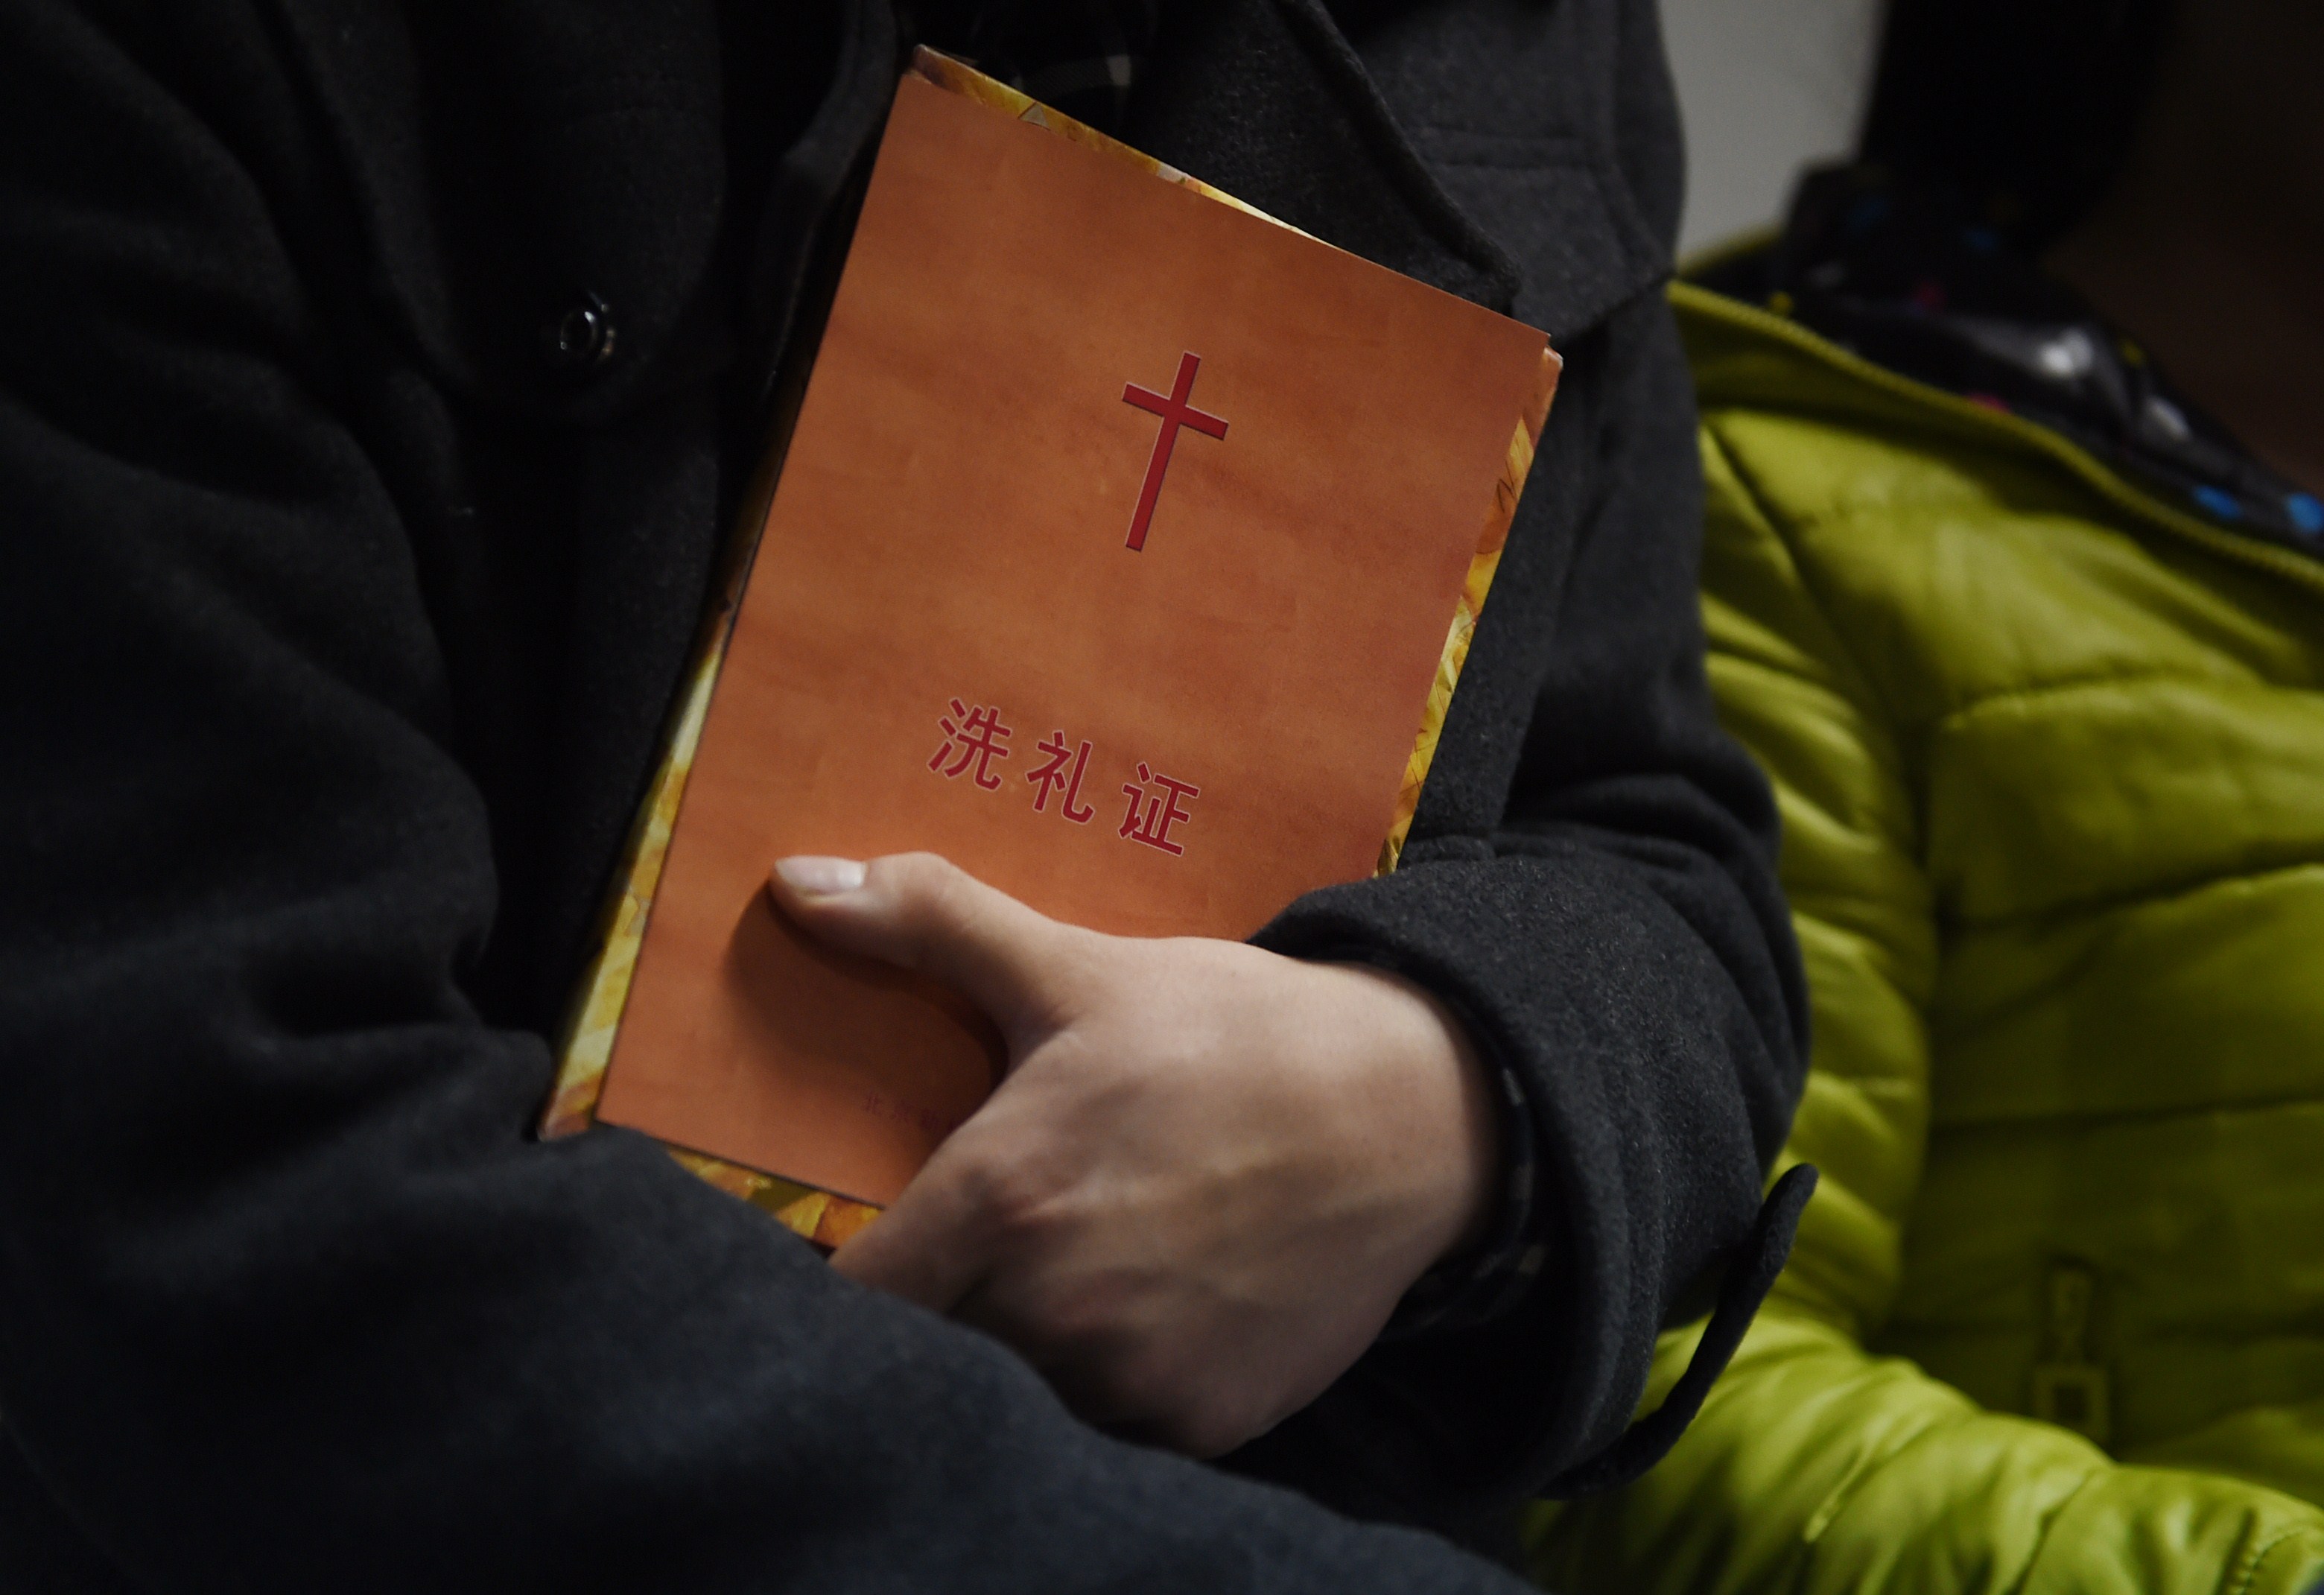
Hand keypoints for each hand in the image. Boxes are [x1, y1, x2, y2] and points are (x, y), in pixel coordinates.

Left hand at [767, 852, 1500, 1457]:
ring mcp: (1130, 1380)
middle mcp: (1054, 1309)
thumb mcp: (1076, 969)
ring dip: (1025, 1342)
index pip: (849, 1297)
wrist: (1412, 1112)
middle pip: (930, 1347)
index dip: (839, 1278)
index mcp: (1001, 1199)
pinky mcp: (1199, 1425)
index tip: (864, 1245)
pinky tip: (1153, 1302)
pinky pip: (1110, 1425)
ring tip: (1080, 1262)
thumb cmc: (1232, 1035)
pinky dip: (1112, 1380)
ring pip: (1018, 1389)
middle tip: (990, 1238)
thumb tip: (800, 879)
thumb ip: (930, 923)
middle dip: (941, 1301)